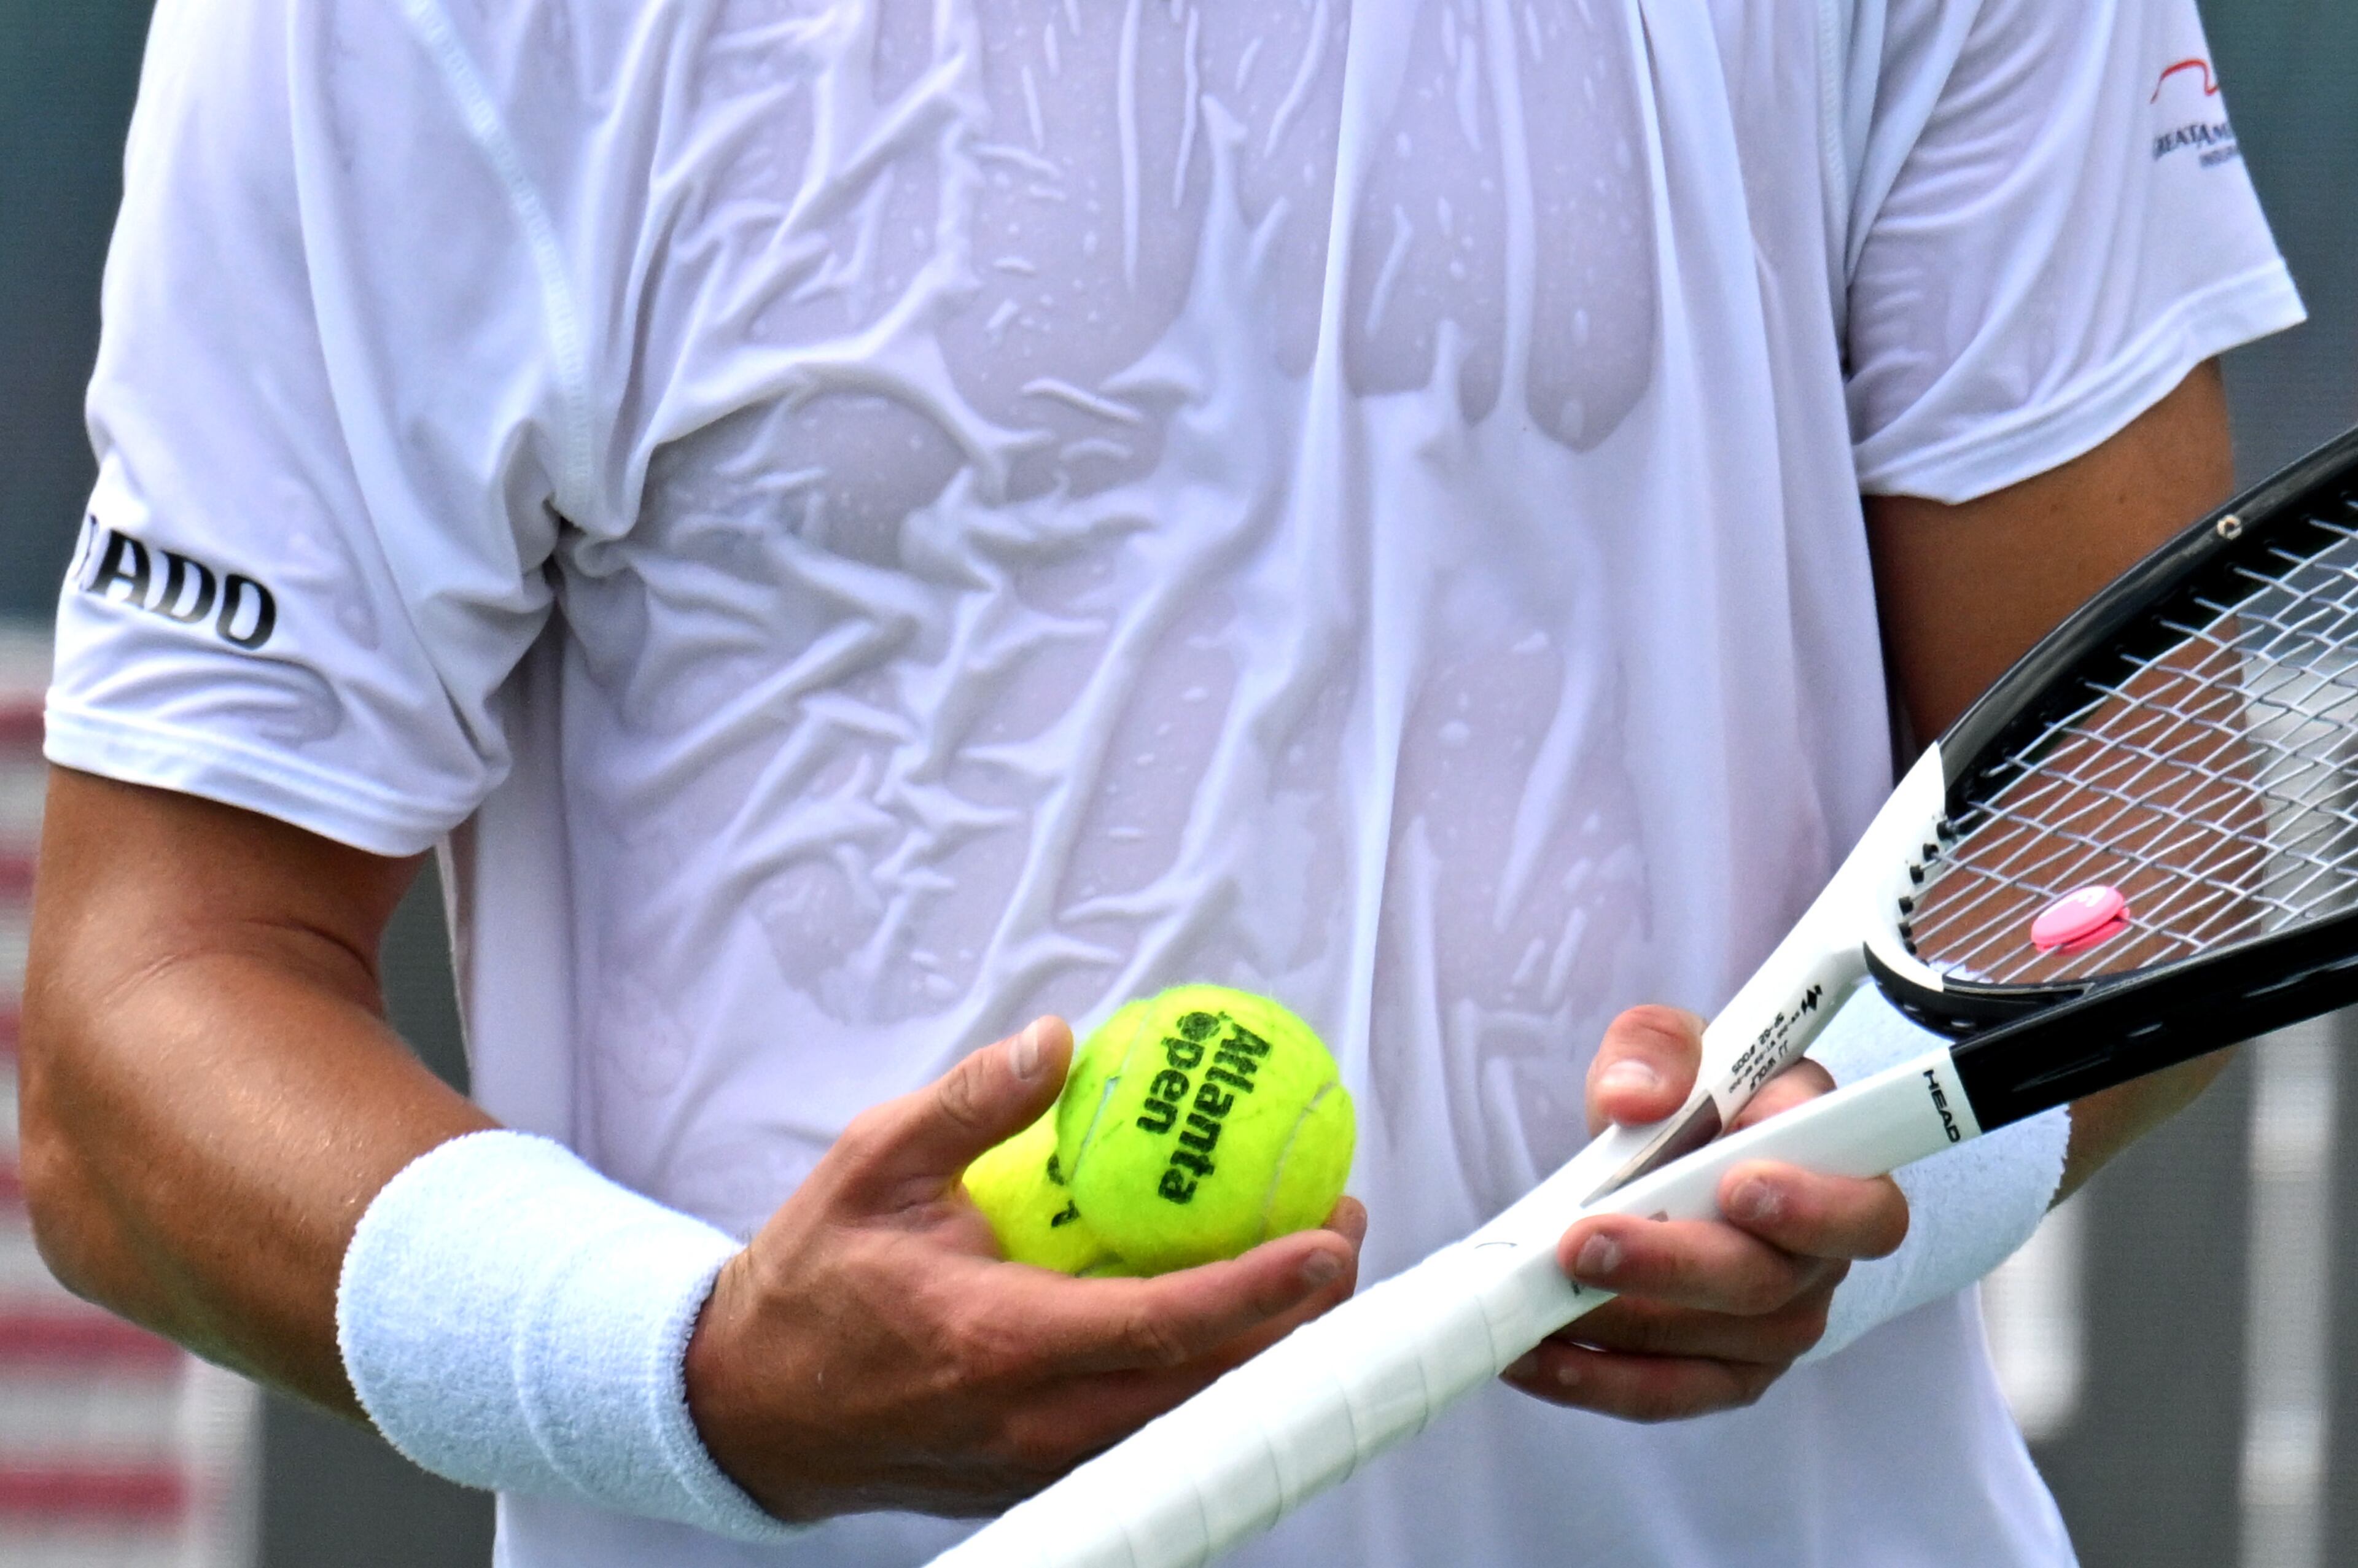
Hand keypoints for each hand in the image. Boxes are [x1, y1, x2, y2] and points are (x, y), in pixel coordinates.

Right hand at [683, 1017, 1365, 1521]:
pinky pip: (1151, 1428)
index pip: (1163, 1323)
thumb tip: (1059, 1039)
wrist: (748, 1406)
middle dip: (1300, 1319)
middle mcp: (1034, 1419)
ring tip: (1308, 1267)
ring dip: (1264, 1349)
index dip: (1261, 1287)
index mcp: (998, 1341)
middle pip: (1208, 1387)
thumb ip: (971, 1102)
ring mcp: (1042, 1461)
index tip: (1329, 1237)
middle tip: (1340, 1230)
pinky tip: (1230, 1314)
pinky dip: (1208, 1375)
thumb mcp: (871, 1164)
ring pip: (1191, 1417)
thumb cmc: (811, 1281)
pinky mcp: (1041, 1474)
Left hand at [1503, 1006, 1907, 1421]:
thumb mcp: (1672, 1045)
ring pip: (1711, 1342)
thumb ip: (1657, 1050)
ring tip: (1536, 1296)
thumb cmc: (1688, 1097)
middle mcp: (1819, 1256)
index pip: (1863, 1207)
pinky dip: (1596, 1378)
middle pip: (1767, 1283)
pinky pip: (1669, 1391)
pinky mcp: (1726, 1371)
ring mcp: (1777, 1322)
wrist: (1666, 1155)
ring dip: (1617, 1323)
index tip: (1739, 1185)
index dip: (1811, 1206)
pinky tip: (1534, 1356)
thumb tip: (1635, 1098)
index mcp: (1832, 1168)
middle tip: (1584, 1243)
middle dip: (1669, 1264)